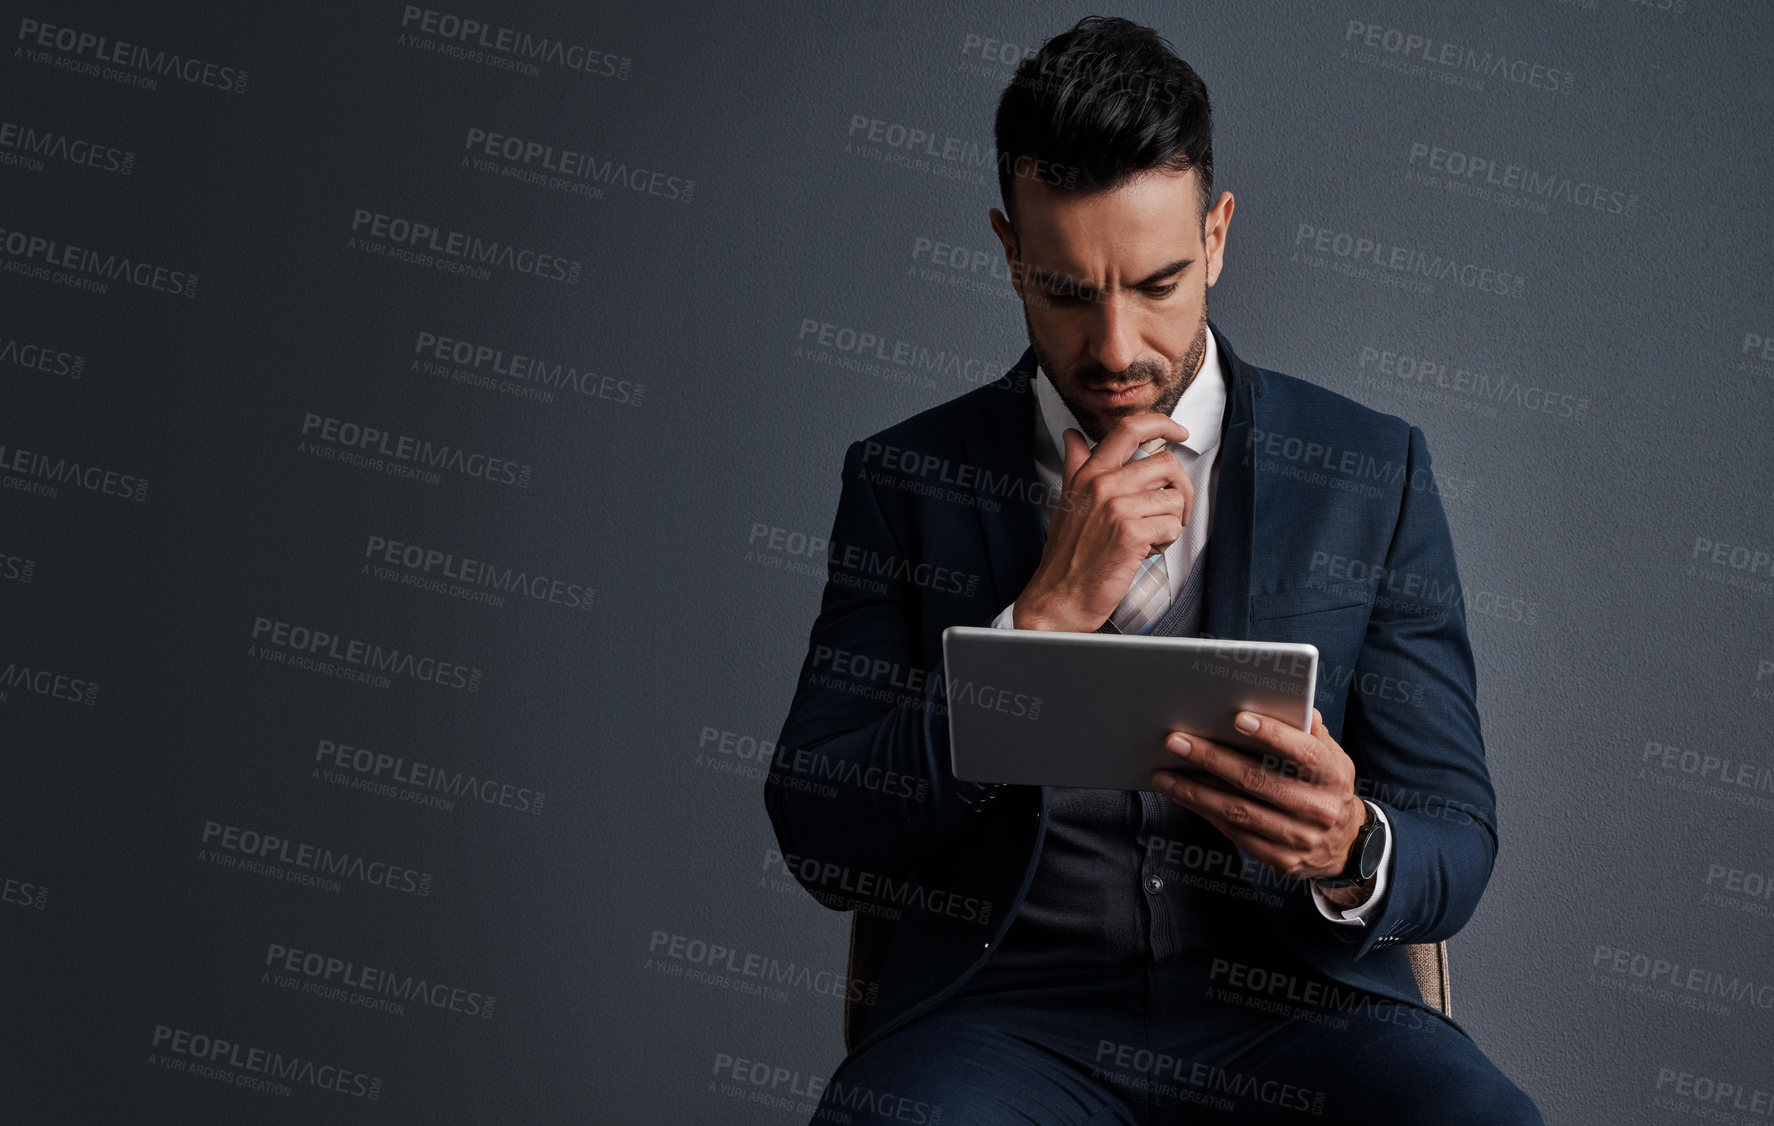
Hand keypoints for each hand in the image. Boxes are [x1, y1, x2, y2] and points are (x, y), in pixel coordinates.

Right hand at [1012, 414, 1191, 631]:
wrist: (1060, 597)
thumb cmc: (1066, 555)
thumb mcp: (1066, 501)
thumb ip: (1075, 466)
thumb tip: (1073, 437)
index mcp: (1089, 473)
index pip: (1129, 429)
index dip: (1162, 424)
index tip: (1178, 432)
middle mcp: (1103, 485)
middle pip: (1166, 464)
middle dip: (1179, 490)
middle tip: (1168, 511)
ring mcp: (1117, 508)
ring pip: (1174, 498)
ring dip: (1171, 522)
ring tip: (1148, 537)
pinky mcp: (1132, 534)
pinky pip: (1173, 526)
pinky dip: (1166, 542)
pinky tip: (1144, 551)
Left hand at [1150, 707, 1368, 890]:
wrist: (1346, 847)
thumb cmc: (1328, 788)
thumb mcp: (1334, 759)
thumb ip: (1312, 733)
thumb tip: (1297, 705)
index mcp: (1334, 776)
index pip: (1303, 752)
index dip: (1271, 734)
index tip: (1237, 718)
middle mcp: (1319, 809)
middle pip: (1258, 781)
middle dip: (1212, 758)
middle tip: (1177, 741)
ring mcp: (1299, 838)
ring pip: (1238, 811)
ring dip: (1195, 791)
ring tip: (1164, 773)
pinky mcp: (1280, 860)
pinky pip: (1235, 833)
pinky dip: (1205, 812)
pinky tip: (1183, 796)